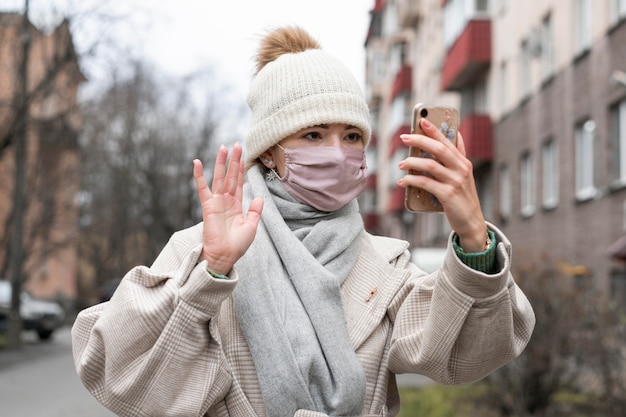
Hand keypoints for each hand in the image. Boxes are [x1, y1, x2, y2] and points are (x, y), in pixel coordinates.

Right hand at [193, 143, 263, 273]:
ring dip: (221, 163)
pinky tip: (198, 162)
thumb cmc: (237, 245)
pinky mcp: (208, 206)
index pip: (239, 182)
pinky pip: (202, 188)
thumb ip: (255, 211)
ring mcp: (217, 202)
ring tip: (223, 147)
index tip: (243, 155)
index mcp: (236, 205)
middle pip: (231, 176)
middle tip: (236, 145)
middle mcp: (226, 201)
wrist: (225, 256)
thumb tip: (258, 197)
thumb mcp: (251, 226)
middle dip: (234, 160)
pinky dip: (199, 175)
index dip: (241, 169)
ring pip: (220, 178)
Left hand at [397, 118, 486, 251]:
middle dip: (420, 141)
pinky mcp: (448, 195)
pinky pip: (426, 184)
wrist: (471, 221)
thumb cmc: (462, 196)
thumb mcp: (463, 175)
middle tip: (404, 138)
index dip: (435, 130)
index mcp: (463, 162)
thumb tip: (455, 134)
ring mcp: (455, 182)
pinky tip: (403, 181)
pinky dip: (412, 181)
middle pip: (438, 149)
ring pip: (430, 166)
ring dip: (412, 163)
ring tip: (400, 164)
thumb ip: (457, 157)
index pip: (449, 141)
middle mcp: (461, 169)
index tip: (422, 120)